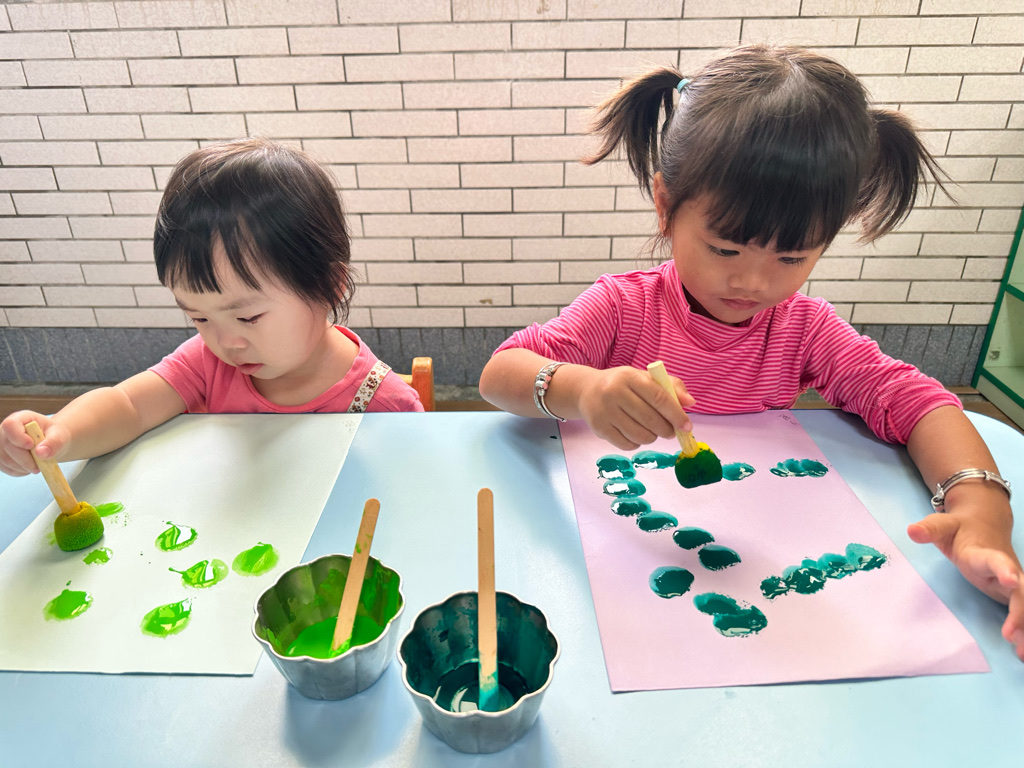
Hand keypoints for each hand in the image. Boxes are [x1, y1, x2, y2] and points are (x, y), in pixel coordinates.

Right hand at [0, 411, 71, 476]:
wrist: (50, 443)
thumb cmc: (54, 435)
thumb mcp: (60, 435)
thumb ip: (53, 442)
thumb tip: (41, 452)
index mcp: (21, 419)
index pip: (10, 425)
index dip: (18, 437)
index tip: (31, 446)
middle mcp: (6, 430)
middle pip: (7, 445)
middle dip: (25, 459)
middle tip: (40, 465)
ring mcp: (1, 444)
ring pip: (4, 459)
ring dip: (23, 467)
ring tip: (38, 465)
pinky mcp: (1, 457)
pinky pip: (6, 468)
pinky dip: (19, 471)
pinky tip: (30, 467)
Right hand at [575, 366, 694, 450]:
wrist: (586, 390)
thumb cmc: (623, 384)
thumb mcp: (644, 378)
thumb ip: (670, 387)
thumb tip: (690, 403)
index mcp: (629, 377)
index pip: (658, 397)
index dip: (676, 414)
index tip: (687, 426)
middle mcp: (614, 392)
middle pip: (650, 419)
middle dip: (666, 429)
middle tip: (670, 431)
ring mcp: (604, 411)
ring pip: (640, 435)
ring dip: (652, 437)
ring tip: (652, 431)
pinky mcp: (598, 428)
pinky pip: (627, 444)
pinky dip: (637, 443)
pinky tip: (636, 434)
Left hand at [907, 485, 1023, 660]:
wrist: (984, 524)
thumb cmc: (961, 529)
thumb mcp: (944, 526)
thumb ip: (930, 529)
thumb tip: (911, 530)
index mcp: (986, 553)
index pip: (997, 561)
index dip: (1004, 570)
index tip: (1011, 581)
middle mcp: (1007, 570)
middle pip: (1020, 591)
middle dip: (1020, 612)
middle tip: (1010, 634)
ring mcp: (1013, 584)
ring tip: (1021, 653)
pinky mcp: (1013, 594)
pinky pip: (1022, 612)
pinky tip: (1021, 652)